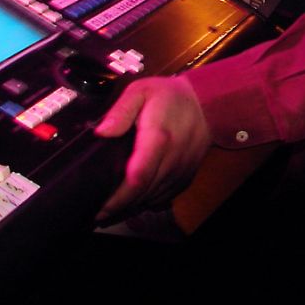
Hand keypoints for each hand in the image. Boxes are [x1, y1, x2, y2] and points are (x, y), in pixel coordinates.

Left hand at [94, 75, 212, 224]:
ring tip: (112, 210)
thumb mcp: (140, 91)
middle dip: (120, 207)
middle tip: (99, 213)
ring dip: (133, 206)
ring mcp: (181, 170)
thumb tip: (101, 132)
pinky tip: (134, 200)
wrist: (205, 103)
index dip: (119, 197)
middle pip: (144, 193)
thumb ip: (120, 111)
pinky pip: (165, 196)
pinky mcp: (186, 175)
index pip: (138, 177)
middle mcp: (172, 159)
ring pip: (154, 198)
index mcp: (158, 138)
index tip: (100, 208)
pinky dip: (148, 201)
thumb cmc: (169, 97)